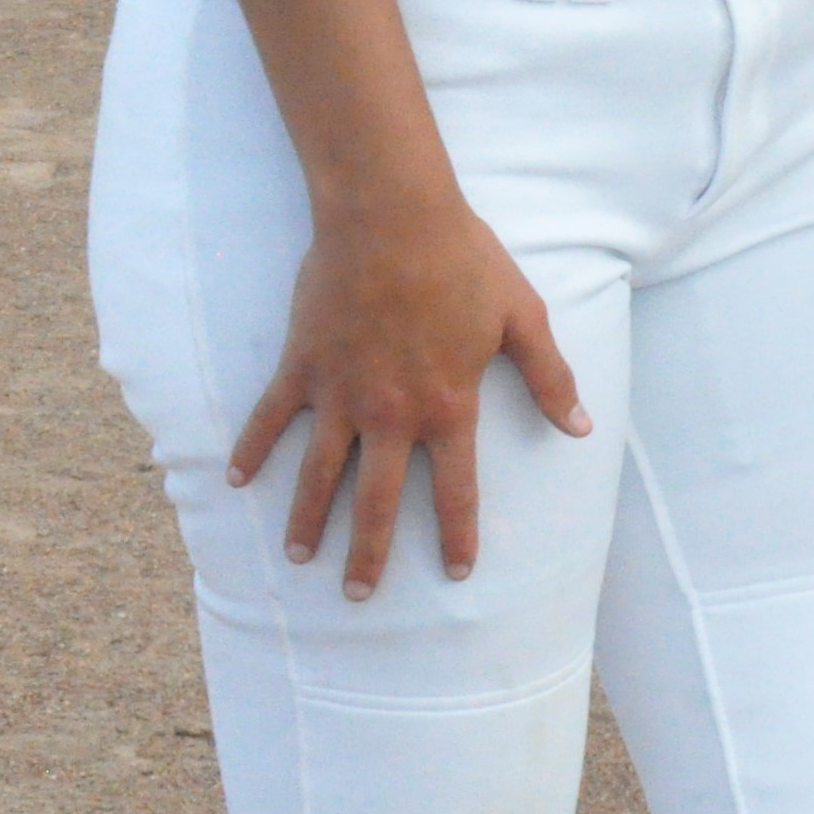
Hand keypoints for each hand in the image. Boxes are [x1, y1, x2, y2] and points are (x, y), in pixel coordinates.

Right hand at [228, 192, 589, 598]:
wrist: (393, 218)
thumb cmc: (465, 262)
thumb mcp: (523, 317)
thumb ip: (550, 377)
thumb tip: (578, 426)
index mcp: (447, 407)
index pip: (456, 489)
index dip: (458, 534)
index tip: (456, 574)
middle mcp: (390, 414)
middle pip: (378, 501)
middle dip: (369, 554)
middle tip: (360, 595)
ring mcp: (339, 394)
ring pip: (318, 474)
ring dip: (308, 519)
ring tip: (300, 558)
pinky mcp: (302, 367)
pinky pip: (269, 418)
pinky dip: (250, 450)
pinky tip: (235, 481)